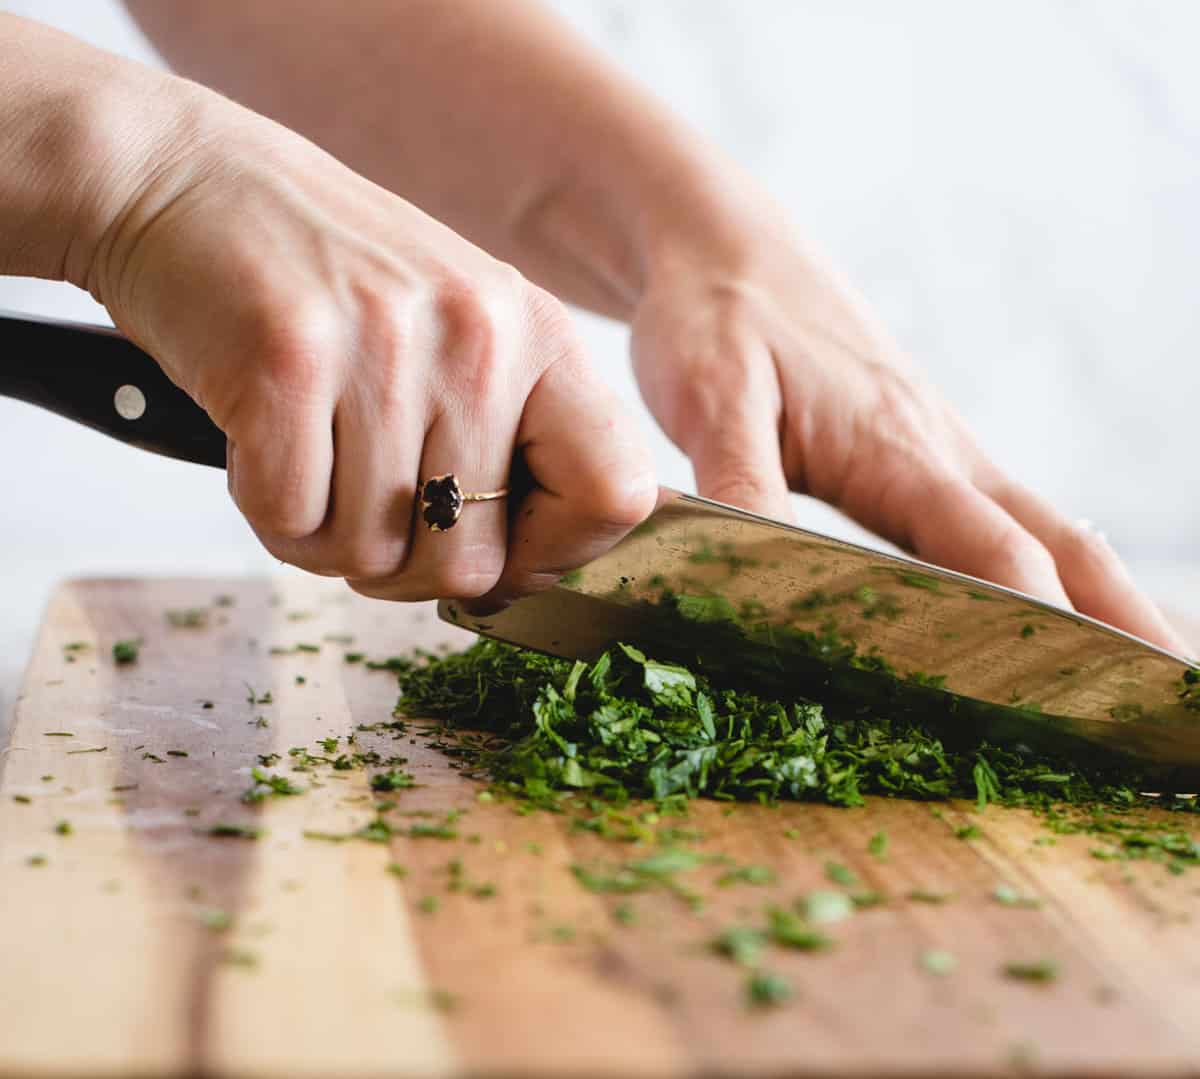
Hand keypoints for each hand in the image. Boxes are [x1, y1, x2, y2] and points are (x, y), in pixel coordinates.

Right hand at [87, 81, 654, 604]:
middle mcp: (479, 338)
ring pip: (370, 556)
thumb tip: (536, 571)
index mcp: (541, 337)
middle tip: (363, 508)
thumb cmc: (331, 281)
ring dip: (325, 534)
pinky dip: (266, 509)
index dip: (556, 554)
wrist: (188, 182)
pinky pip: (292, 523)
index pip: (617, 496)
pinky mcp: (287, 360)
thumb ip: (511, 437)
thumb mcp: (460, 333)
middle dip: (405, 567)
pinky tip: (259, 441)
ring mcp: (387, 346)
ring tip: (306, 454)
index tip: (495, 542)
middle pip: (472, 565)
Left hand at [631, 206, 1188, 653]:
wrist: (725, 248)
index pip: (995, 554)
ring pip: (1054, 533)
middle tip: (1172, 707)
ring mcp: (940, 451)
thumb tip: (749, 581)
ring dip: (1111, 604)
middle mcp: (942, 454)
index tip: (1082, 703)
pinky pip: (1007, 519)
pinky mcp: (918, 452)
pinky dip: (1056, 571)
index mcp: (900, 449)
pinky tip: (1064, 607)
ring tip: (1159, 676)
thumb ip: (738, 482)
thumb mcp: (712, 398)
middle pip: (1065, 551)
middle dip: (1125, 631)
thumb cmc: (716, 317)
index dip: (1042, 629)